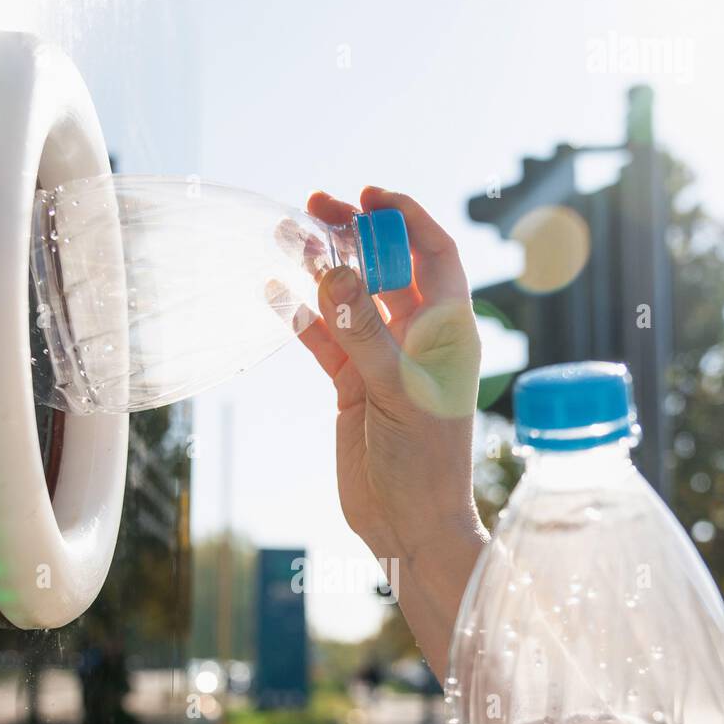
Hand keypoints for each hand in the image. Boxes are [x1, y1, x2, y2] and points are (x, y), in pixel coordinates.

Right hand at [298, 187, 486, 675]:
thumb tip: (336, 275)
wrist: (408, 526)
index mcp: (449, 333)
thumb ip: (365, 336)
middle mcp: (417, 339)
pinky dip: (301, 316)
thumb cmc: (423, 463)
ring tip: (285, 237)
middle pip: (385, 269)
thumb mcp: (397, 395)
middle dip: (353, 236)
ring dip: (321, 270)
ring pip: (349, 300)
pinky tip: (274, 292)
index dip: (406, 219)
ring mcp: (381, 361)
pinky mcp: (352, 387)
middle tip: (314, 207)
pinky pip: (324, 340)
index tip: (369, 197)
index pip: (434, 255)